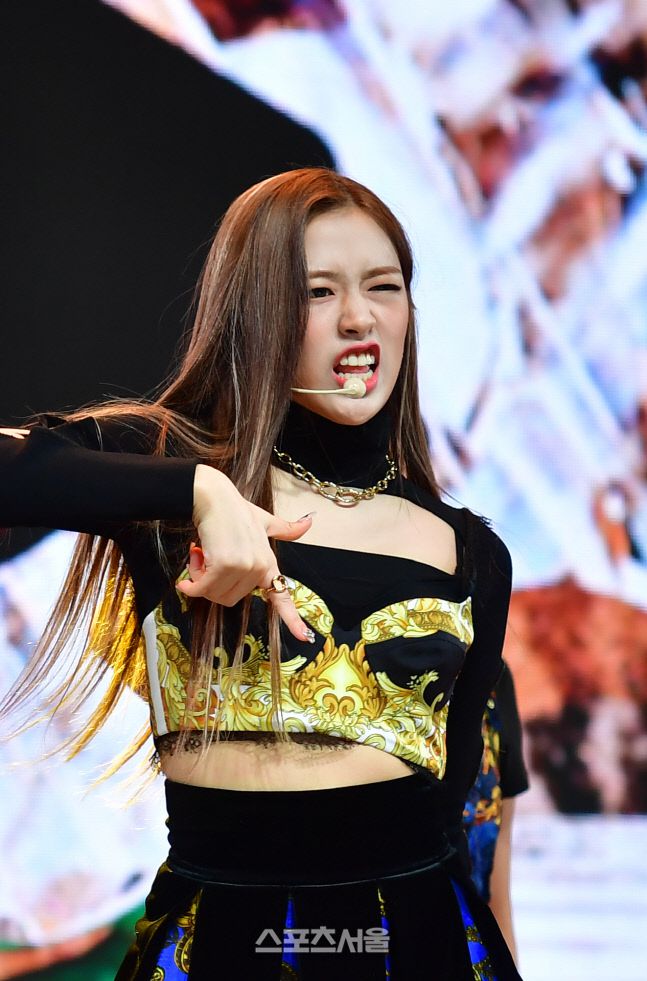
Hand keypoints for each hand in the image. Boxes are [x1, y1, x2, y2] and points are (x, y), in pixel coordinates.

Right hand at [176, 465, 314, 642]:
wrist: (213, 497)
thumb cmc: (234, 510)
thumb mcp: (264, 520)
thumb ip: (285, 528)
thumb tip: (309, 522)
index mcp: (268, 563)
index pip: (282, 596)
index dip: (292, 619)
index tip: (305, 638)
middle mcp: (259, 567)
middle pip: (229, 599)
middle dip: (212, 586)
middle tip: (207, 562)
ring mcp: (244, 566)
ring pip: (215, 595)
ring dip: (200, 581)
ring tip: (201, 557)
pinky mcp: (225, 565)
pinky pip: (203, 589)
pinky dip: (190, 585)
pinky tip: (185, 576)